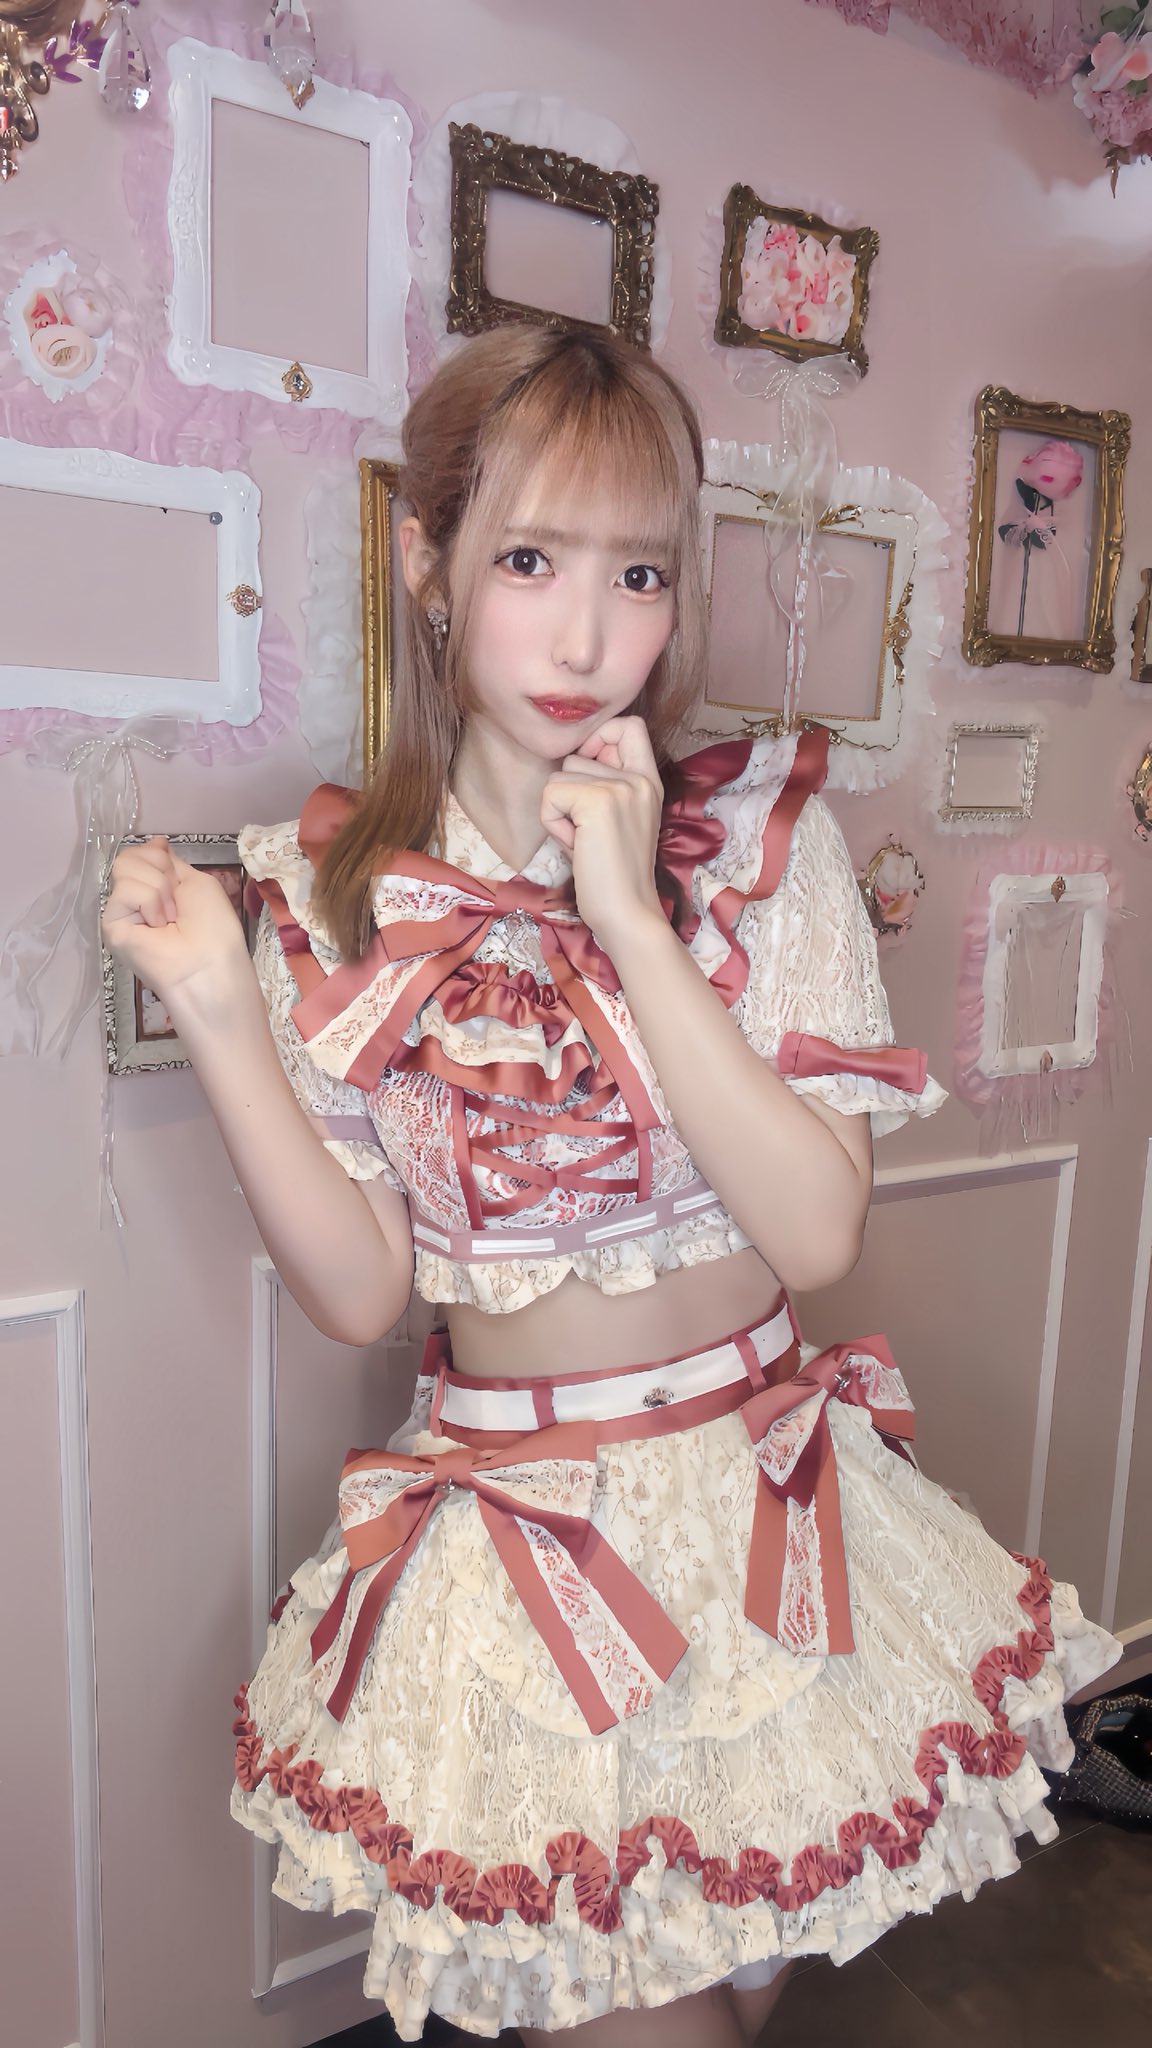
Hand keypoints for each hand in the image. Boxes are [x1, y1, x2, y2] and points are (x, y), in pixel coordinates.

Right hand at [101, 835, 254, 1021]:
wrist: (209, 962)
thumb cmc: (213, 925)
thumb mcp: (196, 881)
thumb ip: (170, 863)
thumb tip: (155, 841)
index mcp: (156, 886)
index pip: (141, 853)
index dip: (156, 854)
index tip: (171, 865)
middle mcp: (136, 897)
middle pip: (128, 856)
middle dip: (159, 870)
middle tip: (175, 900)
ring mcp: (122, 910)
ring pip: (124, 867)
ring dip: (158, 889)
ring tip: (169, 918)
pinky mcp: (110, 924)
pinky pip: (124, 890)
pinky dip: (148, 902)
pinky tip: (156, 926)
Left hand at [540, 716, 664, 947]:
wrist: (626, 911)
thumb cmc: (614, 873)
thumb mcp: (619, 818)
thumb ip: (606, 784)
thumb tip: (573, 757)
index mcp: (649, 780)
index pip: (628, 724)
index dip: (599, 737)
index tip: (590, 774)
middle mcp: (639, 777)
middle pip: (578, 752)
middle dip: (569, 790)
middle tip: (587, 828)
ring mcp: (621, 787)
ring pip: (560, 774)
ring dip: (559, 811)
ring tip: (583, 840)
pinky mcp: (597, 801)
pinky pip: (550, 794)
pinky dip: (552, 823)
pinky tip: (575, 845)